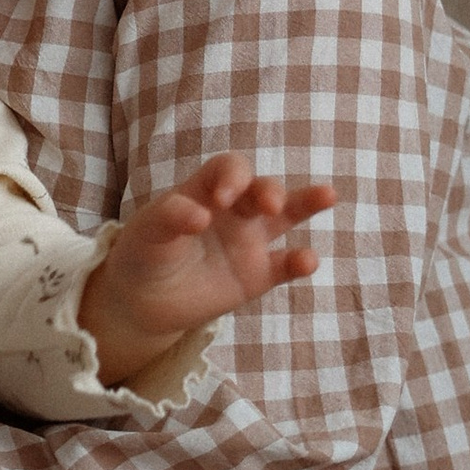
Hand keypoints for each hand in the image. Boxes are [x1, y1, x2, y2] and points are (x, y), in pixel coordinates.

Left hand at [81, 157, 334, 389]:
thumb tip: (200, 216)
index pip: (229, 169)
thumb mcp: (148, 231)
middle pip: (262, 188)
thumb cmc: (145, 252)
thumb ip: (169, 217)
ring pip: (287, 215)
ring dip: (306, 203)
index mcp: (207, 190)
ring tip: (327, 195)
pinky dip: (299, 261)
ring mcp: (250, 240)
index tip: (222, 199)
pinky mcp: (258, 275)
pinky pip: (285, 264)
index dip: (232, 176)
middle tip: (267, 204)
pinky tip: (307, 261)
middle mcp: (234, 210)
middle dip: (269, 190)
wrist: (141, 300)